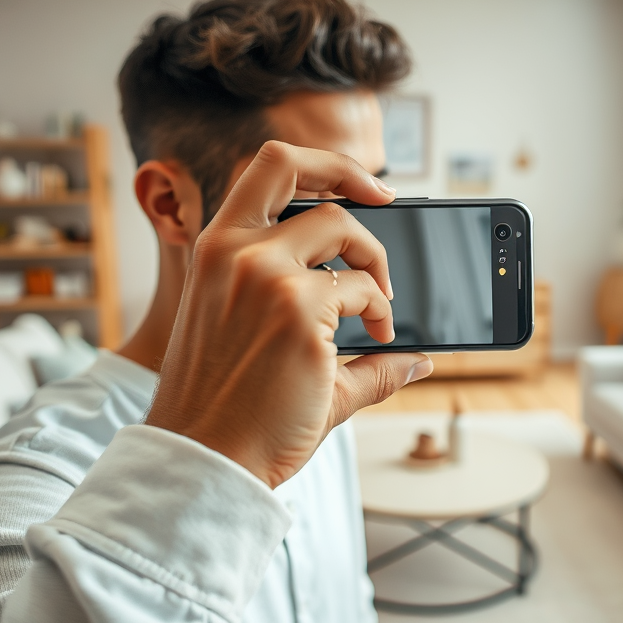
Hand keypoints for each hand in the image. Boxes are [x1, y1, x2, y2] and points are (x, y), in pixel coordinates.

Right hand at [146, 141, 433, 487]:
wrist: (207, 460)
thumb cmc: (224, 406)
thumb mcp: (254, 339)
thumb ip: (323, 320)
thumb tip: (416, 351)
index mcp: (215, 251)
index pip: (267, 168)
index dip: (322, 163)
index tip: (365, 187)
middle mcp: (235, 252)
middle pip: (302, 171)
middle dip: (356, 180)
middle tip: (387, 212)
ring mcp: (266, 278)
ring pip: (345, 230)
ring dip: (376, 264)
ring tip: (381, 305)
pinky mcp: (300, 315)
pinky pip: (366, 293)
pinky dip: (382, 311)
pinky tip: (381, 339)